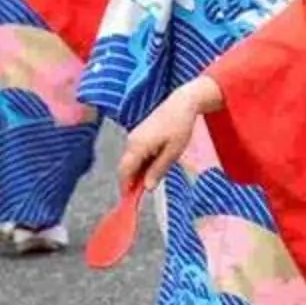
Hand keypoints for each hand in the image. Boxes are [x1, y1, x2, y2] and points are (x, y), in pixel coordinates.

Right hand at [117, 77, 222, 195]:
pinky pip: (135, 153)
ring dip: (138, 172)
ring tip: (155, 175)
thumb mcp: (173, 153)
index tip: (130, 201)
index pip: (124, 172)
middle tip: (145, 192)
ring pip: (130, 161)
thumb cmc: (180, 127)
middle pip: (125, 167)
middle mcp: (131, 141)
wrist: (181, 103)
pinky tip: (156, 163)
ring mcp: (133, 136)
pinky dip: (141, 162)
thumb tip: (146, 188)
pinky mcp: (138, 134)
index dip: (125, 187)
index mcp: (137, 146)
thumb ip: (158, 170)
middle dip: (132, 181)